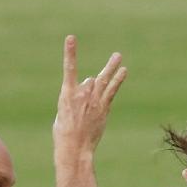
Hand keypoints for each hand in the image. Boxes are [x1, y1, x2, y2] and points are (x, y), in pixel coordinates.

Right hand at [51, 36, 126, 156]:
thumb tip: (86, 95)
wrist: (74, 148)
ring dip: (112, 67)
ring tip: (118, 57)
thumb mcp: (63, 115)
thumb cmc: (64, 134)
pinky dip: (118, 80)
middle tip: (112, 57)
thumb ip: (74, 101)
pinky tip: (123, 72)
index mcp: (67, 94)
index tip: (71, 38)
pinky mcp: (104, 108)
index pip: (69, 68)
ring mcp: (94, 101)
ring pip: (105, 80)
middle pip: (92, 79)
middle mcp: (82, 94)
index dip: (70, 53)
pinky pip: (112, 90)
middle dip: (100, 74)